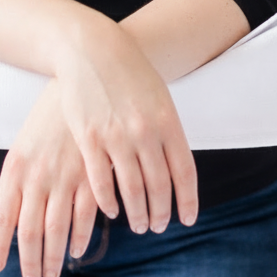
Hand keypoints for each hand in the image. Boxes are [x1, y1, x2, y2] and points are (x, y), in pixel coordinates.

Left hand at [0, 78, 98, 276]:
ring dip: (53, 257)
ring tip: (50, 275)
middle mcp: (37, 176)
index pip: (1, 216)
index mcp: (16, 168)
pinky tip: (75, 250)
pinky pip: (84, 217)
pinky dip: (79, 238)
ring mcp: (65, 177)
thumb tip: (8, 217)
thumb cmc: (49, 118)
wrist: (81, 84)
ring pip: (57, 230)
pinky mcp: (91, 175)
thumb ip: (18, 181)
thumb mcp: (25, 145)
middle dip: (29, 262)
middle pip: (30, 232)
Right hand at [56, 20, 197, 234]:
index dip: (187, 200)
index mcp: (167, 121)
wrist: (92, 49)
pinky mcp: (89, 137)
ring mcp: (116, 136)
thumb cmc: (129, 73)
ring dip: (138, 213)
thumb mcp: (158, 98)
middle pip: (159, 185)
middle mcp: (145, 132)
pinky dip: (108, 200)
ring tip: (140, 224)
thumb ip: (166, 131)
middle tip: (158, 227)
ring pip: (132, 188)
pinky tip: (112, 210)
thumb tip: (175, 168)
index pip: (184, 172)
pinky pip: (102, 180)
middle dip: (161, 212)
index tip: (187, 220)